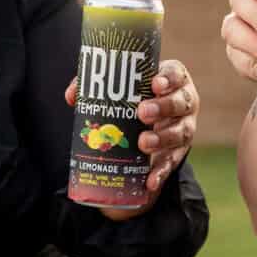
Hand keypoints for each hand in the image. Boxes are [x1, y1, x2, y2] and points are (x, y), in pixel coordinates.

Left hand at [64, 59, 198, 196]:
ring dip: (162, 138)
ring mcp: (183, 128)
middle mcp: (184, 103)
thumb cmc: (136, 97)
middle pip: (180, 103)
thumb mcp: (125, 87)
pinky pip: (172, 163)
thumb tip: (72, 96)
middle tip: (141, 112)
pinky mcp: (178, 152)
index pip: (176, 75)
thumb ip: (99, 88)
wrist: (153, 121)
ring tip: (143, 143)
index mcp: (173, 81)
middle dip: (163, 107)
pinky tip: (151, 181)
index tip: (154, 84)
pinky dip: (161, 172)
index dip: (168, 79)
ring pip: (180, 132)